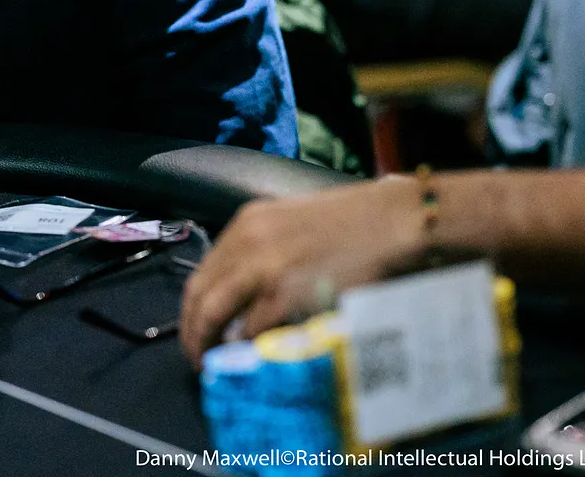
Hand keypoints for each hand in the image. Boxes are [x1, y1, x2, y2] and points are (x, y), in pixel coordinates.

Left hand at [179, 176, 425, 366]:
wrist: (391, 222)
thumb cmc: (351, 225)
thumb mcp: (290, 225)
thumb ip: (260, 253)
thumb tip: (241, 296)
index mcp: (246, 224)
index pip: (201, 273)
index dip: (192, 307)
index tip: (195, 328)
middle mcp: (246, 243)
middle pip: (199, 295)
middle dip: (192, 331)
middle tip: (195, 356)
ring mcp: (263, 269)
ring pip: (215, 314)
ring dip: (210, 343)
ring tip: (215, 362)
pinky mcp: (286, 293)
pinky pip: (252, 329)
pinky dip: (247, 346)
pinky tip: (251, 357)